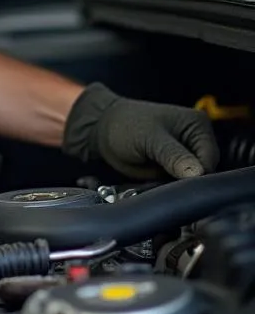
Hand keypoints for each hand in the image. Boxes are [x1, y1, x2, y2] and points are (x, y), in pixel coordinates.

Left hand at [62, 83, 219, 179]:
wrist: (103, 130)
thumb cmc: (124, 124)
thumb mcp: (149, 138)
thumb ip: (174, 156)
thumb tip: (198, 173)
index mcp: (198, 126)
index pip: (210, 160)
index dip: (198, 176)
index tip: (178, 183)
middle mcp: (198, 142)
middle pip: (204, 174)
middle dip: (184, 183)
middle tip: (161, 182)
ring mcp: (186, 158)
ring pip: (190, 184)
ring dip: (174, 188)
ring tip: (154, 181)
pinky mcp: (174, 171)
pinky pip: (177, 187)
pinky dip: (166, 189)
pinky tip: (153, 184)